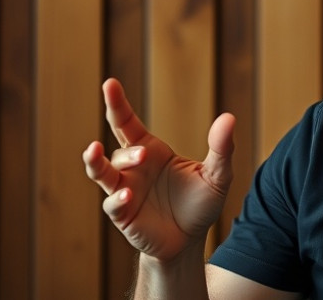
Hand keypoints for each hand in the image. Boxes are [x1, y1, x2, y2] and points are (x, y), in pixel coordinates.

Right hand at [83, 78, 234, 260]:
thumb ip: (222, 148)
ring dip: (97, 163)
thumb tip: (229, 118)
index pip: (128, 123)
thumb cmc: (200, 203)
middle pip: (117, 148)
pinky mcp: (122, 215)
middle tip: (144, 154)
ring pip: (102, 173)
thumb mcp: (217, 175)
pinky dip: (116, 199)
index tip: (109, 83)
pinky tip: (126, 196)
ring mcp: (124, 191)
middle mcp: (133, 168)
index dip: (117, 104)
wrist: (190, 240)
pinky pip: (112, 204)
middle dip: (126, 149)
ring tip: (94, 151)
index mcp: (151, 150)